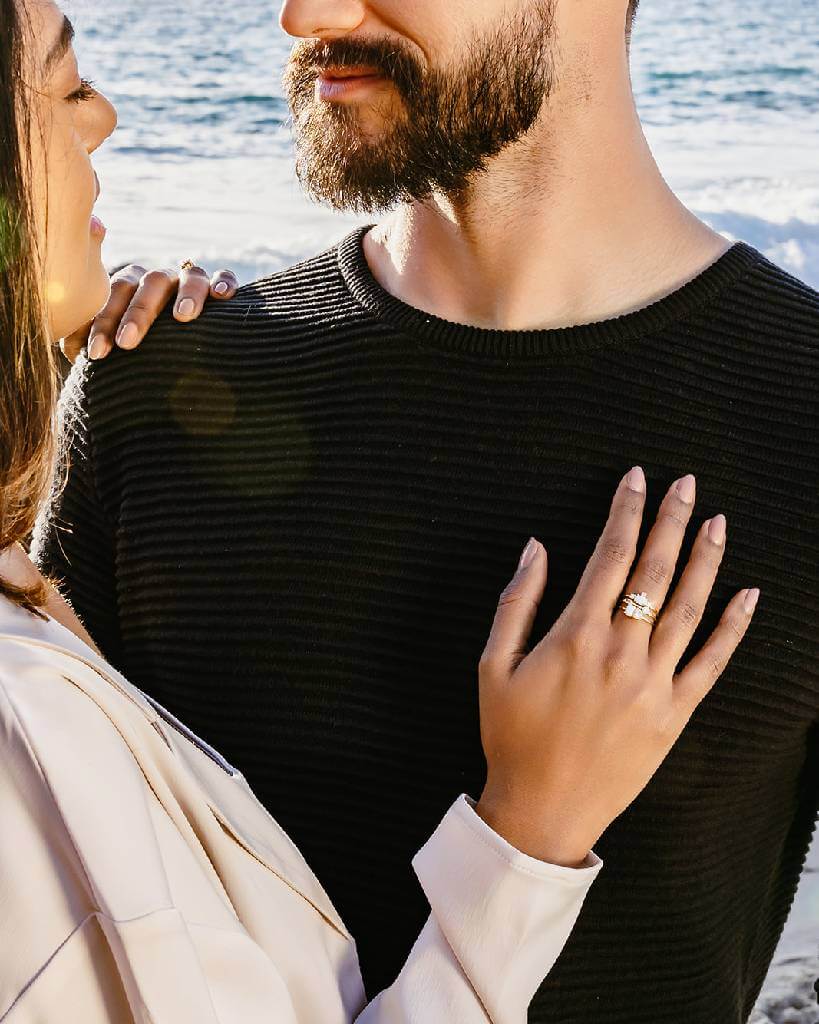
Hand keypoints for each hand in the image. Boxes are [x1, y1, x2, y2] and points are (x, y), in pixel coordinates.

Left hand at [60, 262, 239, 363]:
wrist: (179, 350)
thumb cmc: (139, 349)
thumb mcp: (113, 345)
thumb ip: (91, 342)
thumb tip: (70, 349)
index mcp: (132, 287)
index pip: (115, 295)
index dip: (104, 322)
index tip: (97, 353)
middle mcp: (160, 280)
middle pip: (148, 284)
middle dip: (137, 314)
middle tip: (128, 344)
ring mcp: (191, 282)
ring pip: (189, 276)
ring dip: (186, 295)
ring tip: (183, 317)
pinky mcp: (221, 288)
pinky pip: (226, 277)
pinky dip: (225, 282)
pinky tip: (223, 296)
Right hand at [475, 466, 758, 866]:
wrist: (543, 809)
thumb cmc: (511, 737)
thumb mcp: (492, 665)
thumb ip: (516, 601)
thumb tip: (536, 547)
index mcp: (576, 634)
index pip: (609, 555)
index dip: (624, 511)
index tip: (636, 478)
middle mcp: (621, 651)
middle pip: (654, 570)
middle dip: (671, 520)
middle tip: (687, 484)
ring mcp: (654, 682)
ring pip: (688, 606)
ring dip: (706, 560)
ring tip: (719, 522)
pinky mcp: (674, 713)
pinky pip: (712, 662)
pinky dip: (733, 627)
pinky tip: (748, 596)